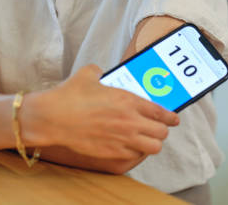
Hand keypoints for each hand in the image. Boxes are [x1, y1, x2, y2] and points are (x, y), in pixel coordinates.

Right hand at [22, 64, 179, 159]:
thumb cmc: (70, 96)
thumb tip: (100, 72)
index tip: (174, 119)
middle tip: (158, 128)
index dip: (170, 117)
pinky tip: (131, 147)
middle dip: (162, 131)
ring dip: (152, 143)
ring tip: (147, 139)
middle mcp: (130, 121)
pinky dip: (136, 152)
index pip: (160, 112)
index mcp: (128, 101)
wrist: (53, 118)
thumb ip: (99, 72)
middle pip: (161, 133)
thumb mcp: (88, 75)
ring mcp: (122, 139)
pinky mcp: (112, 152)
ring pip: (153, 147)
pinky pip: (135, 156)